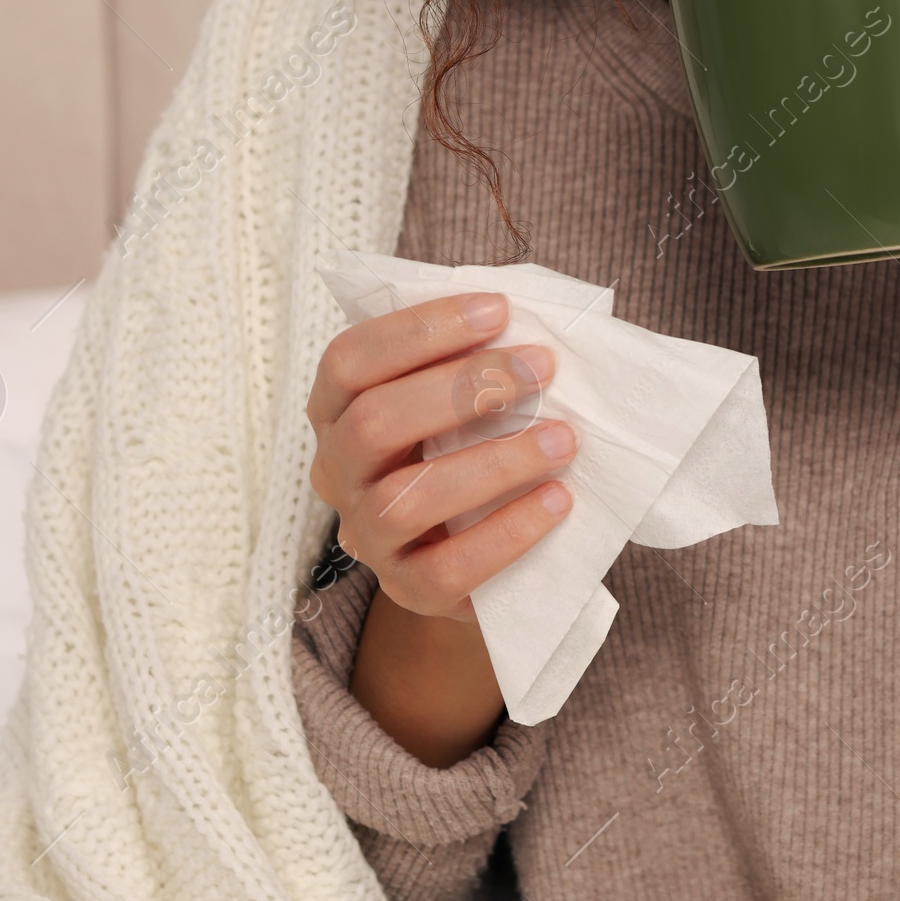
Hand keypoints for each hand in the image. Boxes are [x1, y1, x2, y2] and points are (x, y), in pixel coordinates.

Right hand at [307, 292, 577, 762]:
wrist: (474, 556)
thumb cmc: (467, 449)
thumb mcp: (454, 404)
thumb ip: (467, 362)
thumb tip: (528, 321)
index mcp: (336, 412)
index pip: (349, 359)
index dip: (420, 329)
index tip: (499, 310)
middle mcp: (337, 473)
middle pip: (372, 423)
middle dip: (462, 388)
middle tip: (541, 366)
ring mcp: (368, 537)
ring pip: (405, 499)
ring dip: (494, 462)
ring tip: (562, 439)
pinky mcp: (409, 590)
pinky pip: (446, 568)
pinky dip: (508, 532)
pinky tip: (556, 500)